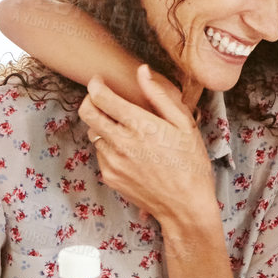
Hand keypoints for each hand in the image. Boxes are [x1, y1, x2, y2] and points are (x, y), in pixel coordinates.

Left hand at [79, 66, 213, 224]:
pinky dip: (109, 147)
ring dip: (102, 125)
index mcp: (140, 125)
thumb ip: (159, 96)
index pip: (101, 97)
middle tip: (101, 99)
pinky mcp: (110, 176)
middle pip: (87, 113)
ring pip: (93, 133)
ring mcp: (113, 161)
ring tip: (123, 128)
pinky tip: (129, 151)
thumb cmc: (191, 163)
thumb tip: (141, 71)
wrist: (186, 206)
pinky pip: (100, 153)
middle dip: (90, 100)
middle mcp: (121, 142)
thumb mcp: (184, 124)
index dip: (96, 84)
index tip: (99, 81)